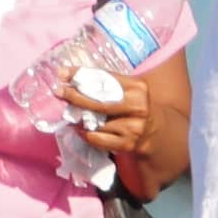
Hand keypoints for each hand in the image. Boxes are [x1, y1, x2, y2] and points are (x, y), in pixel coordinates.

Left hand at [75, 47, 193, 200]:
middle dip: (76, 96)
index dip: (82, 75)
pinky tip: (83, 131)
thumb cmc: (135, 107)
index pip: (105, 79)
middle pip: (100, 101)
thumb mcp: (127, 90)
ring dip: (82, 120)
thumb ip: (103, 83)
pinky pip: (99, 139)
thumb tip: (67, 74)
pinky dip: (87, 135)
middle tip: (60, 91)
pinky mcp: (129, 143)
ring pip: (98, 122)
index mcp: (138, 88)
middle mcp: (139, 107)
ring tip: (77, 117)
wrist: (157, 132)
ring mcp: (134, 127)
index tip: (63, 73)